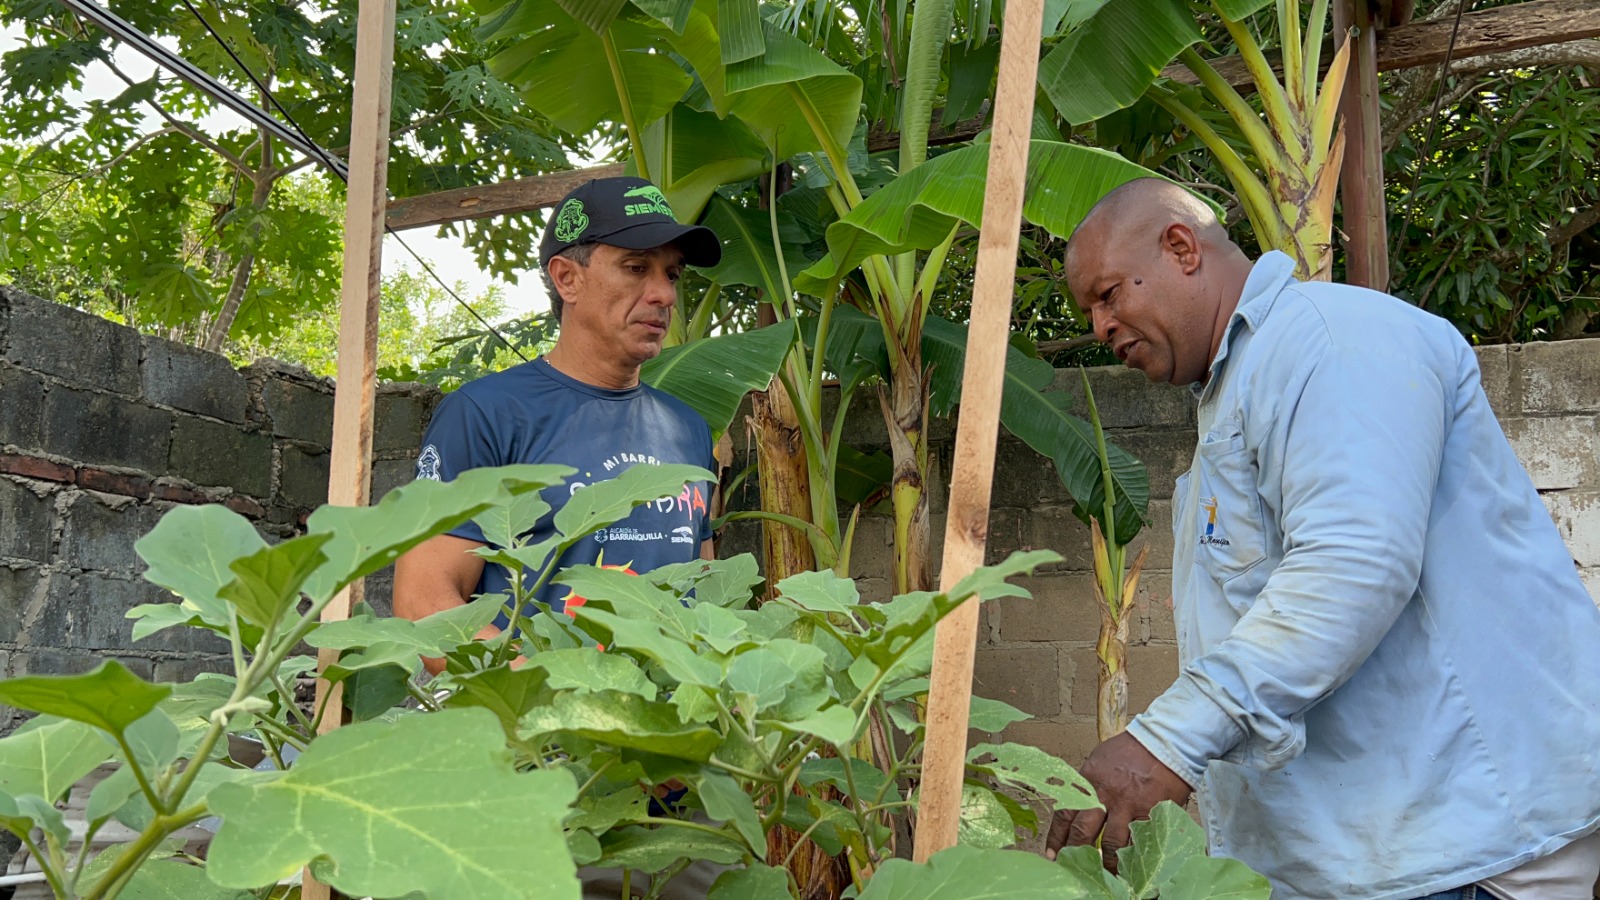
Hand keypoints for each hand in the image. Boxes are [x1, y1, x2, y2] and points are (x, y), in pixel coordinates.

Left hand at [1045, 731, 1192, 871]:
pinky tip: (1129, 866)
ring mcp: (1127, 805)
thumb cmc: (1131, 749)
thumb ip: (1087, 783)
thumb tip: (1075, 802)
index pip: (1065, 813)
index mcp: (1087, 780)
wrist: (1163, 742)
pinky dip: (1133, 855)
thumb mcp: (1099, 760)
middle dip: (1075, 853)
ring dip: (1107, 862)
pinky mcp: (1149, 812)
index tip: (1053, 853)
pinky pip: (1138, 841)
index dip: (1057, 837)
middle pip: (1083, 832)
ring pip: (1111, 844)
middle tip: (1072, 867)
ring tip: (1104, 874)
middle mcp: (1104, 794)